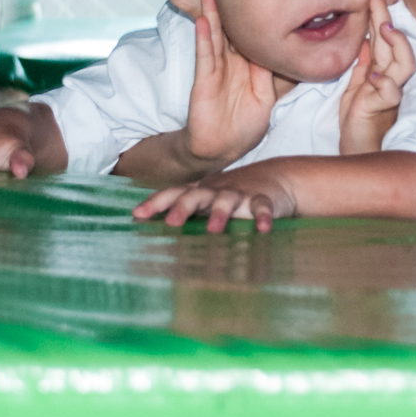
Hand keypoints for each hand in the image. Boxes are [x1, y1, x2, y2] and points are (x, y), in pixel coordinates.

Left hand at [131, 162, 296, 232]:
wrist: (278, 176)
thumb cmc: (235, 195)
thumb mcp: (210, 201)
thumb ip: (189, 214)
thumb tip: (155, 240)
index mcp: (200, 191)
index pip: (174, 193)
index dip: (156, 202)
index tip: (137, 214)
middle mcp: (216, 190)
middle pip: (196, 195)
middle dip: (182, 208)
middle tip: (171, 223)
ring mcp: (240, 193)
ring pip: (226, 200)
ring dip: (219, 213)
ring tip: (214, 229)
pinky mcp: (263, 198)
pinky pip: (261, 207)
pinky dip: (263, 217)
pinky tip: (263, 229)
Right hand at [183, 0, 275, 167]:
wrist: (224, 149)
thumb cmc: (245, 124)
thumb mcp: (265, 95)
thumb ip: (269, 74)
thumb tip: (283, 50)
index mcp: (245, 64)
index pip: (245, 33)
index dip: (247, 13)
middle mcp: (228, 62)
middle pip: (226, 28)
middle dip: (223, 5)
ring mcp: (215, 70)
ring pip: (213, 36)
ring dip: (210, 13)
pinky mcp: (204, 82)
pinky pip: (205, 56)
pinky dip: (204, 38)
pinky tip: (204, 20)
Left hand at [338, 0, 415, 154]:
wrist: (358, 150)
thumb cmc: (358, 121)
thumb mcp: (356, 87)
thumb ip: (364, 65)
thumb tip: (366, 40)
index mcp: (382, 70)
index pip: (383, 38)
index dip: (380, 16)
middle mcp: (391, 78)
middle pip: (395, 44)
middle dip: (387, 18)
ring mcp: (390, 93)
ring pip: (404, 64)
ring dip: (396, 45)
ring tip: (386, 29)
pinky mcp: (383, 109)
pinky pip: (391, 93)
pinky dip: (385, 82)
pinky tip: (375, 75)